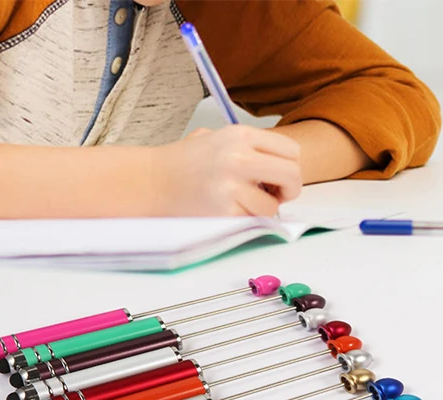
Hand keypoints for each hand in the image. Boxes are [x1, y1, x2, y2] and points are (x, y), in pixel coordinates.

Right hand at [152, 126, 301, 215]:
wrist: (150, 182)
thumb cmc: (182, 163)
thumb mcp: (215, 138)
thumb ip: (248, 147)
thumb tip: (280, 164)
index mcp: (240, 135)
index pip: (291, 151)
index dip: (290, 167)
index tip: (278, 177)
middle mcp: (239, 157)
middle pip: (293, 175)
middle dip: (290, 190)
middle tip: (275, 196)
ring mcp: (232, 186)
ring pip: (273, 206)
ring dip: (263, 209)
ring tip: (241, 203)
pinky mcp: (224, 211)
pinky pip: (252, 221)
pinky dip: (244, 220)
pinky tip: (226, 210)